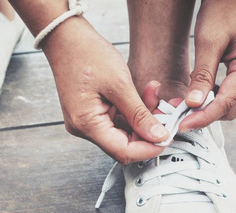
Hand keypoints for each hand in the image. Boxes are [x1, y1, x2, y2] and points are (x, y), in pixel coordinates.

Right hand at [41, 17, 168, 163]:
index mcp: (87, 124)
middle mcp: (84, 128)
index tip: (169, 135)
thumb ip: (139, 114)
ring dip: (142, 117)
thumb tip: (158, 137)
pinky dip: (132, 111)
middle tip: (166, 110)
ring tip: (153, 92)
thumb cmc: (88, 55)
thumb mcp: (119, 84)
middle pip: (124, 144)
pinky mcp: (91, 114)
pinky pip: (117, 121)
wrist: (66, 38)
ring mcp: (86, 122)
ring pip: (123, 132)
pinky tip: (143, 94)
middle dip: (148, 130)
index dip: (149, 148)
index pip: (123, 152)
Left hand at [180, 0, 235, 131]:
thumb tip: (193, 104)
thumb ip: (202, 75)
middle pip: (230, 109)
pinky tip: (197, 95)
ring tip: (184, 107)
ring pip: (230, 105)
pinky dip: (212, 100)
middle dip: (205, 116)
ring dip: (208, 110)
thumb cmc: (222, 12)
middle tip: (179, 117)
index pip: (226, 103)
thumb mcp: (208, 43)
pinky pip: (229, 96)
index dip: (203, 117)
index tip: (182, 125)